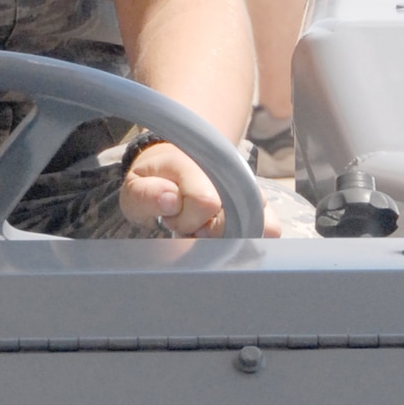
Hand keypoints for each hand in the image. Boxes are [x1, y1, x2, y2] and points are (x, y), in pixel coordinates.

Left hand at [119, 142, 278, 238]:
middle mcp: (230, 173)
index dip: (185, 220)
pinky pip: (269, 229)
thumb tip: (172, 200)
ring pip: (253, 226)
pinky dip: (243, 241)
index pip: (205, 202)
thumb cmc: (154, 182)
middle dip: (202, 232)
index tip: (171, 216)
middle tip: (186, 223)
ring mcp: (249, 189)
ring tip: (202, 228)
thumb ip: (146, 194)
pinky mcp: (261, 206)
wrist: (173, 170)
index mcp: (197, 163)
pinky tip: (221, 236)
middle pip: (230, 221)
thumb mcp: (134, 187)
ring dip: (223, 237)